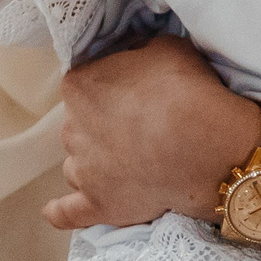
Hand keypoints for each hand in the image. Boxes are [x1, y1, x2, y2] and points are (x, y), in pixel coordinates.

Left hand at [43, 37, 260, 230]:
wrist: (206, 147)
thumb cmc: (186, 91)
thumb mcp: (165, 48)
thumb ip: (139, 52)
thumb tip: (133, 54)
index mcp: (80, 85)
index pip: (87, 83)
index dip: (113, 89)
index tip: (136, 95)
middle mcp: (71, 127)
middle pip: (82, 124)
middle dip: (105, 125)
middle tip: (142, 129)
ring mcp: (82, 168)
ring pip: (78, 164)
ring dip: (95, 163)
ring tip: (129, 166)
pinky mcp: (97, 204)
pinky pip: (68, 211)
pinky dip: (61, 212)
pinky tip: (54, 212)